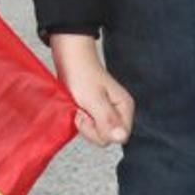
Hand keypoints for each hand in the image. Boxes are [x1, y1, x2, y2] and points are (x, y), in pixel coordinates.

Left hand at [48, 32, 133, 146]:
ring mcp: (108, 111)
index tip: (89, 114)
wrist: (69, 56)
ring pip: (97, 133)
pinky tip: (78, 107)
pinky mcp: (97, 111)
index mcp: (125, 107)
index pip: (119, 137)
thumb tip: (121, 138)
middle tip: (83, 107)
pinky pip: (90, 126)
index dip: (100, 130)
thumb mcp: (93, 98)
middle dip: (90, 127)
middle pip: (107, 137)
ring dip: (84, 122)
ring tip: (80, 105)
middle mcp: (119, 111)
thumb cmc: (81, 72)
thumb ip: (107, 119)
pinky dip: (81, 119)